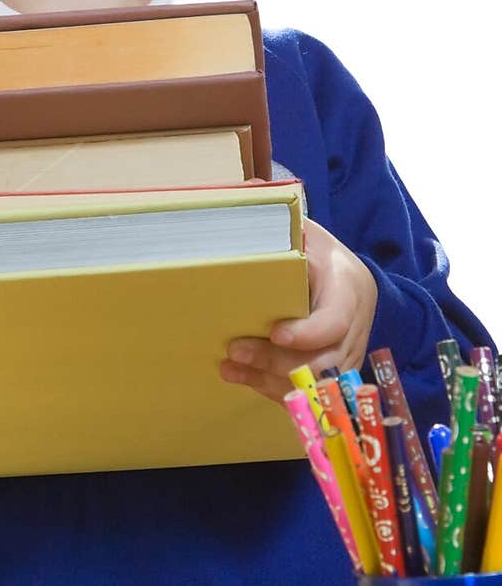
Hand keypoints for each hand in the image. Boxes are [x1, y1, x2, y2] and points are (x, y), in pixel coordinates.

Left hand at [219, 217, 378, 405]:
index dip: (307, 333)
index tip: (275, 333)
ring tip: (230, 368)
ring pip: (314, 384)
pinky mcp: (336, 371)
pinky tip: (244, 378)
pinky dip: (276, 389)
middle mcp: (354, 326)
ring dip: (269, 380)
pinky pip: (311, 392)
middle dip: (275, 361)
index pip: (334, 321)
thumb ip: (282, 224)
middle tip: (234, 350)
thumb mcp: (305, 231)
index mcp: (348, 287)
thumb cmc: (319, 252)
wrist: (349, 278)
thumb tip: (251, 193)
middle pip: (322, 361)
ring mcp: (348, 353)